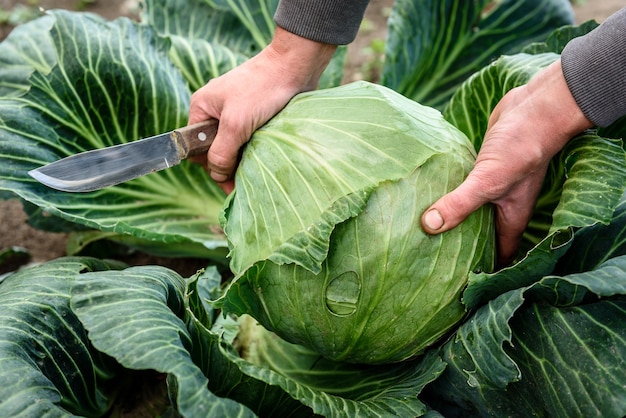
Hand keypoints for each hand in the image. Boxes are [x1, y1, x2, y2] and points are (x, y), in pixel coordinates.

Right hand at [188, 27, 336, 192]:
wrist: (293, 66)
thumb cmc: (261, 89)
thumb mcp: (236, 124)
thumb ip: (221, 153)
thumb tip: (217, 175)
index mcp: (201, 108)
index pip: (196, 148)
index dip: (211, 167)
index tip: (230, 182)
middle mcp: (214, 111)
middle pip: (215, 149)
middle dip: (229, 164)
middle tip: (247, 177)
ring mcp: (234, 112)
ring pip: (233, 146)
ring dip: (244, 158)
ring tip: (258, 168)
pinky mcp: (253, 114)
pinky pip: (248, 138)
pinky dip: (255, 148)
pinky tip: (264, 156)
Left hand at [420, 60, 592, 265]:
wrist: (534, 108)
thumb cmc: (522, 147)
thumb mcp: (489, 180)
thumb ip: (460, 203)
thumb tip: (428, 227)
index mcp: (510, 219)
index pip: (496, 257)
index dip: (479, 274)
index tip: (453, 287)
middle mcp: (501, 208)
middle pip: (478, 237)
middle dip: (457, 250)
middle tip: (427, 263)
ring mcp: (491, 188)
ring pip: (468, 213)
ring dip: (449, 221)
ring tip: (418, 236)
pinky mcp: (479, 169)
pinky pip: (460, 189)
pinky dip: (446, 195)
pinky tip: (423, 199)